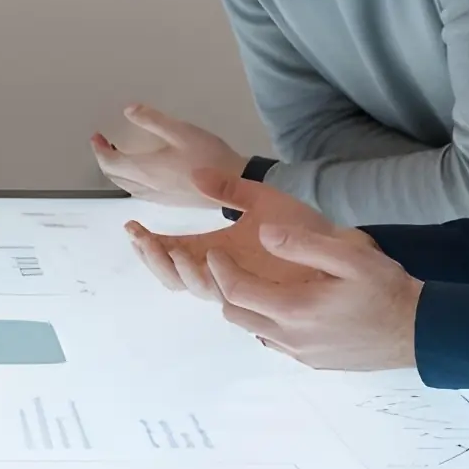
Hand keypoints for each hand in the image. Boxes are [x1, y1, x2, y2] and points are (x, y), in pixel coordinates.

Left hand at [90, 103, 243, 207]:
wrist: (235, 185)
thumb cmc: (209, 157)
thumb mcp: (181, 131)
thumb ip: (152, 120)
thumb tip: (128, 110)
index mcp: (146, 170)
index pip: (110, 163)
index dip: (99, 150)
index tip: (97, 137)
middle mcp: (147, 187)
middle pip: (115, 177)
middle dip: (105, 160)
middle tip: (105, 143)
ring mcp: (158, 197)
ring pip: (126, 186)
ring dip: (118, 171)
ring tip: (121, 155)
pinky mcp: (170, 202)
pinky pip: (140, 192)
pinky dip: (131, 180)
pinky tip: (142, 172)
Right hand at [124, 169, 337, 296]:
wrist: (337, 245)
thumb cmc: (301, 225)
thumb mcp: (260, 198)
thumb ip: (228, 189)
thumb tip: (197, 174)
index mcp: (214, 249)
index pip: (170, 252)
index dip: (148, 244)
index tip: (131, 224)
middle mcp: (219, 270)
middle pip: (172, 276)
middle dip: (152, 258)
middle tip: (141, 237)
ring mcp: (235, 283)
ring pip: (191, 287)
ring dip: (175, 269)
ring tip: (170, 248)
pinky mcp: (254, 294)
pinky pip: (220, 293)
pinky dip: (204, 279)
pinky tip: (200, 260)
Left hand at [203, 223, 423, 370]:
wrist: (420, 331)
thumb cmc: (386, 289)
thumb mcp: (349, 256)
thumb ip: (303, 244)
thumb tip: (263, 234)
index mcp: (294, 309)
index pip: (236, 291)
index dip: (219, 269)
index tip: (215, 253)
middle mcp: (291, 338)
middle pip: (237, 316)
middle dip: (226, 289)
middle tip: (230, 266)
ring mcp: (302, 355)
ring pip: (255, 332)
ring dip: (247, 309)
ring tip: (257, 283)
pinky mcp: (315, 363)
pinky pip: (276, 343)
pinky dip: (268, 324)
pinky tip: (286, 306)